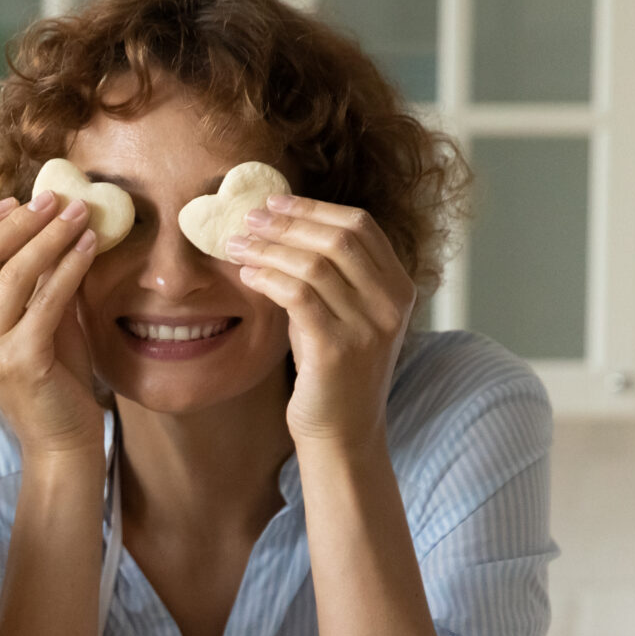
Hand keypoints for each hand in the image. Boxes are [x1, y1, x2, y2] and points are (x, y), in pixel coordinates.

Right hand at [0, 191, 104, 458]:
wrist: (61, 440)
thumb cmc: (53, 380)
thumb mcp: (36, 320)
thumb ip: (35, 280)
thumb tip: (57, 221)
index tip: (11, 202)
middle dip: (16, 221)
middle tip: (53, 199)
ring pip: (11, 274)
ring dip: (48, 236)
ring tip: (78, 214)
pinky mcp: (21, 361)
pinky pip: (46, 299)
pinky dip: (70, 266)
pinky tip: (90, 246)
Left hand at [223, 197, 413, 451]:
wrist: (341, 433)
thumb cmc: (331, 371)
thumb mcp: (339, 313)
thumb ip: (325, 274)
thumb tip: (275, 227)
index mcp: (398, 287)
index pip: (361, 226)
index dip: (314, 208)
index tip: (274, 202)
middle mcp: (392, 303)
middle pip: (340, 237)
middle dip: (288, 221)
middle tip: (248, 218)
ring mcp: (369, 326)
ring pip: (316, 263)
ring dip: (269, 248)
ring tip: (236, 244)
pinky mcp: (339, 349)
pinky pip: (299, 296)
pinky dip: (268, 278)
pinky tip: (246, 275)